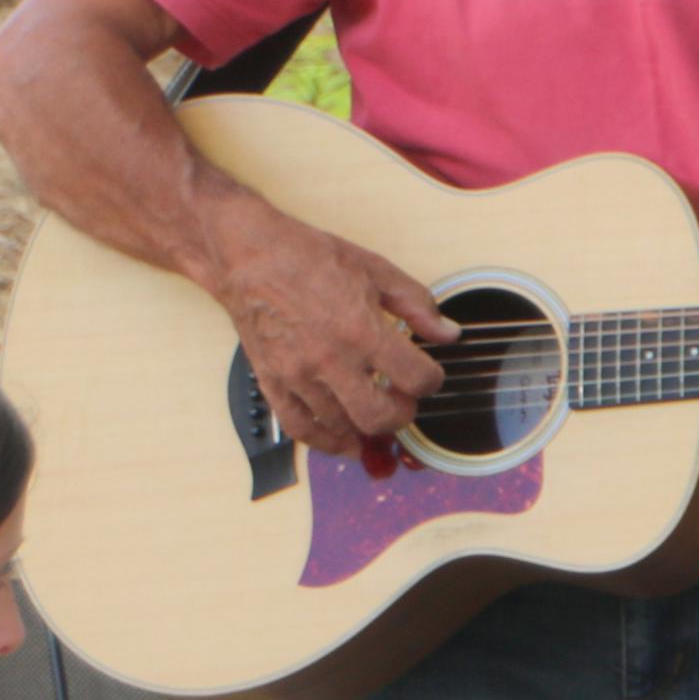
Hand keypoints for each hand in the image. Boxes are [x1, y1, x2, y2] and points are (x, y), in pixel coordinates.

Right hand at [196, 194, 453, 458]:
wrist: (250, 258)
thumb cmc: (310, 259)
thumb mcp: (377, 271)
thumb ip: (417, 305)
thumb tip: (448, 333)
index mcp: (362, 330)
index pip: (415, 378)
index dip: (432, 381)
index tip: (429, 376)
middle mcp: (330, 360)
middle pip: (379, 416)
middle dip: (403, 414)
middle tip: (405, 401)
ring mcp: (298, 376)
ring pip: (342, 426)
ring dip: (367, 426)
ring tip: (377, 412)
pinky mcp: (273, 383)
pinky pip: (300, 428)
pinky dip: (326, 441)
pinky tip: (344, 440)